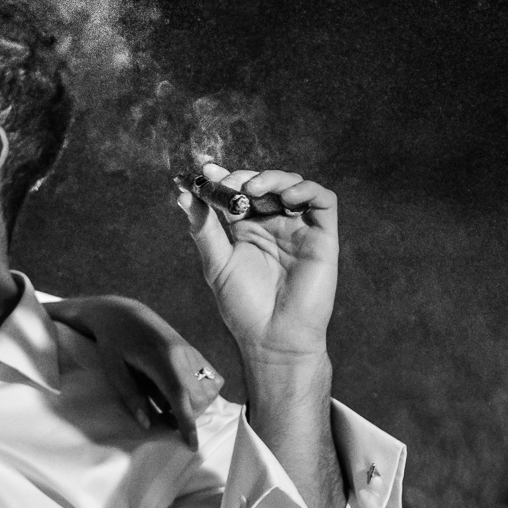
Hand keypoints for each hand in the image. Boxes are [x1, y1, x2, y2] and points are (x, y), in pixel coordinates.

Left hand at [44, 295, 224, 444]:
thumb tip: (148, 425)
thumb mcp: (114, 371)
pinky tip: (182, 392)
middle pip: (199, 397)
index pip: (181, 397)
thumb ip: (132, 398)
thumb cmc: (113, 342)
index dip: (187, 423)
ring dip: (195, 404)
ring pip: (209, 389)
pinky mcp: (193, 350)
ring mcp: (191, 351)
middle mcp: (182, 354)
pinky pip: (211, 377)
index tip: (191, 445)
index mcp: (161, 358)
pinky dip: (203, 391)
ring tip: (169, 403)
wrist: (122, 313)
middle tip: (163, 417)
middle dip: (188, 416)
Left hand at [178, 165, 337, 368]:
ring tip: (253, 188)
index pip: (237, 193)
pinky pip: (324, 201)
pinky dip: (307, 190)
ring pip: (293, 184)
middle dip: (245, 175)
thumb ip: (203, 228)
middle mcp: (274, 225)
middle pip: (264, 183)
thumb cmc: (244, 307)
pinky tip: (286, 198)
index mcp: (247, 230)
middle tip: (230, 181)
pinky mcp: (323, 237)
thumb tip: (183, 195)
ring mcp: (299, 229)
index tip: (205, 169)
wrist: (273, 338)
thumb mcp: (217, 263)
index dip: (223, 177)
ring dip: (273, 177)